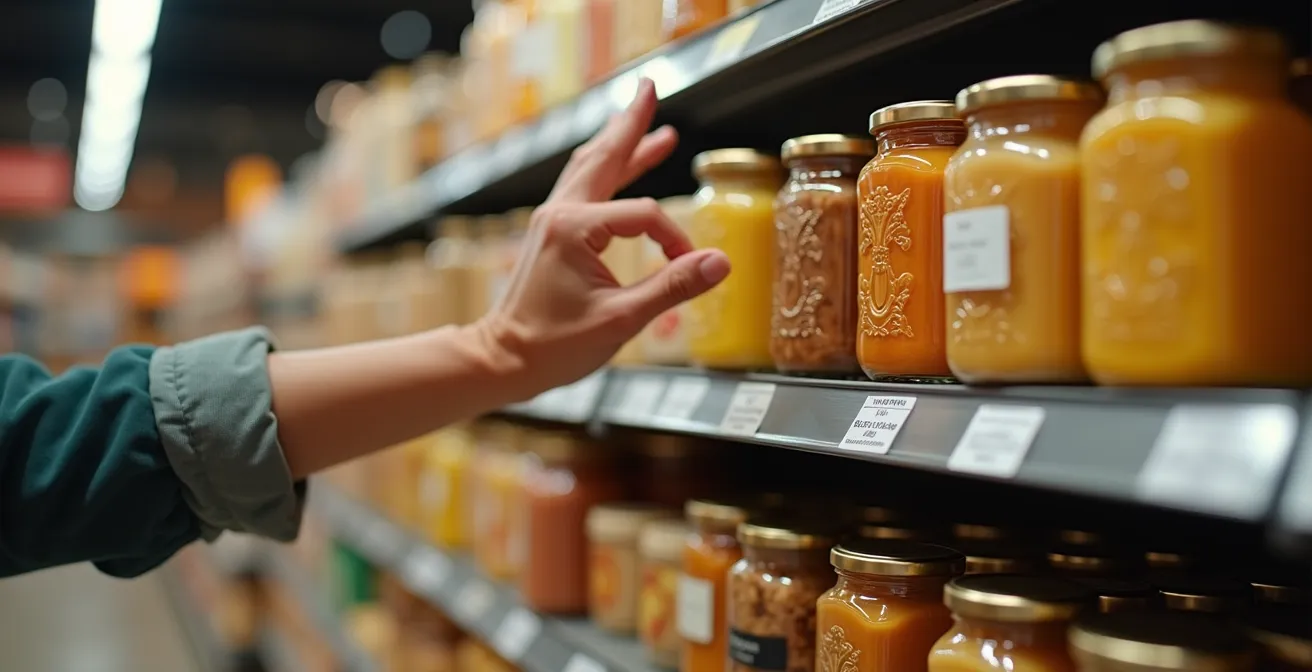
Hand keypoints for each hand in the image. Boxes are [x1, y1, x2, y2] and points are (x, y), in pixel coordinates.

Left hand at [477, 78, 730, 393]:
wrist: (504, 358)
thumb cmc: (554, 344)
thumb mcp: (621, 319)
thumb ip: (672, 287)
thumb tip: (718, 263)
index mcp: (576, 229)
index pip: (644, 216)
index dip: (674, 240)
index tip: (687, 268)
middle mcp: (560, 214)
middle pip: (605, 157)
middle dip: (631, 124)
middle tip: (649, 88)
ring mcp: (552, 220)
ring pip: (591, 168)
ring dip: (619, 143)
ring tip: (644, 119)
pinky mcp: (551, 232)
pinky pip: (583, 188)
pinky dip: (605, 169)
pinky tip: (618, 163)